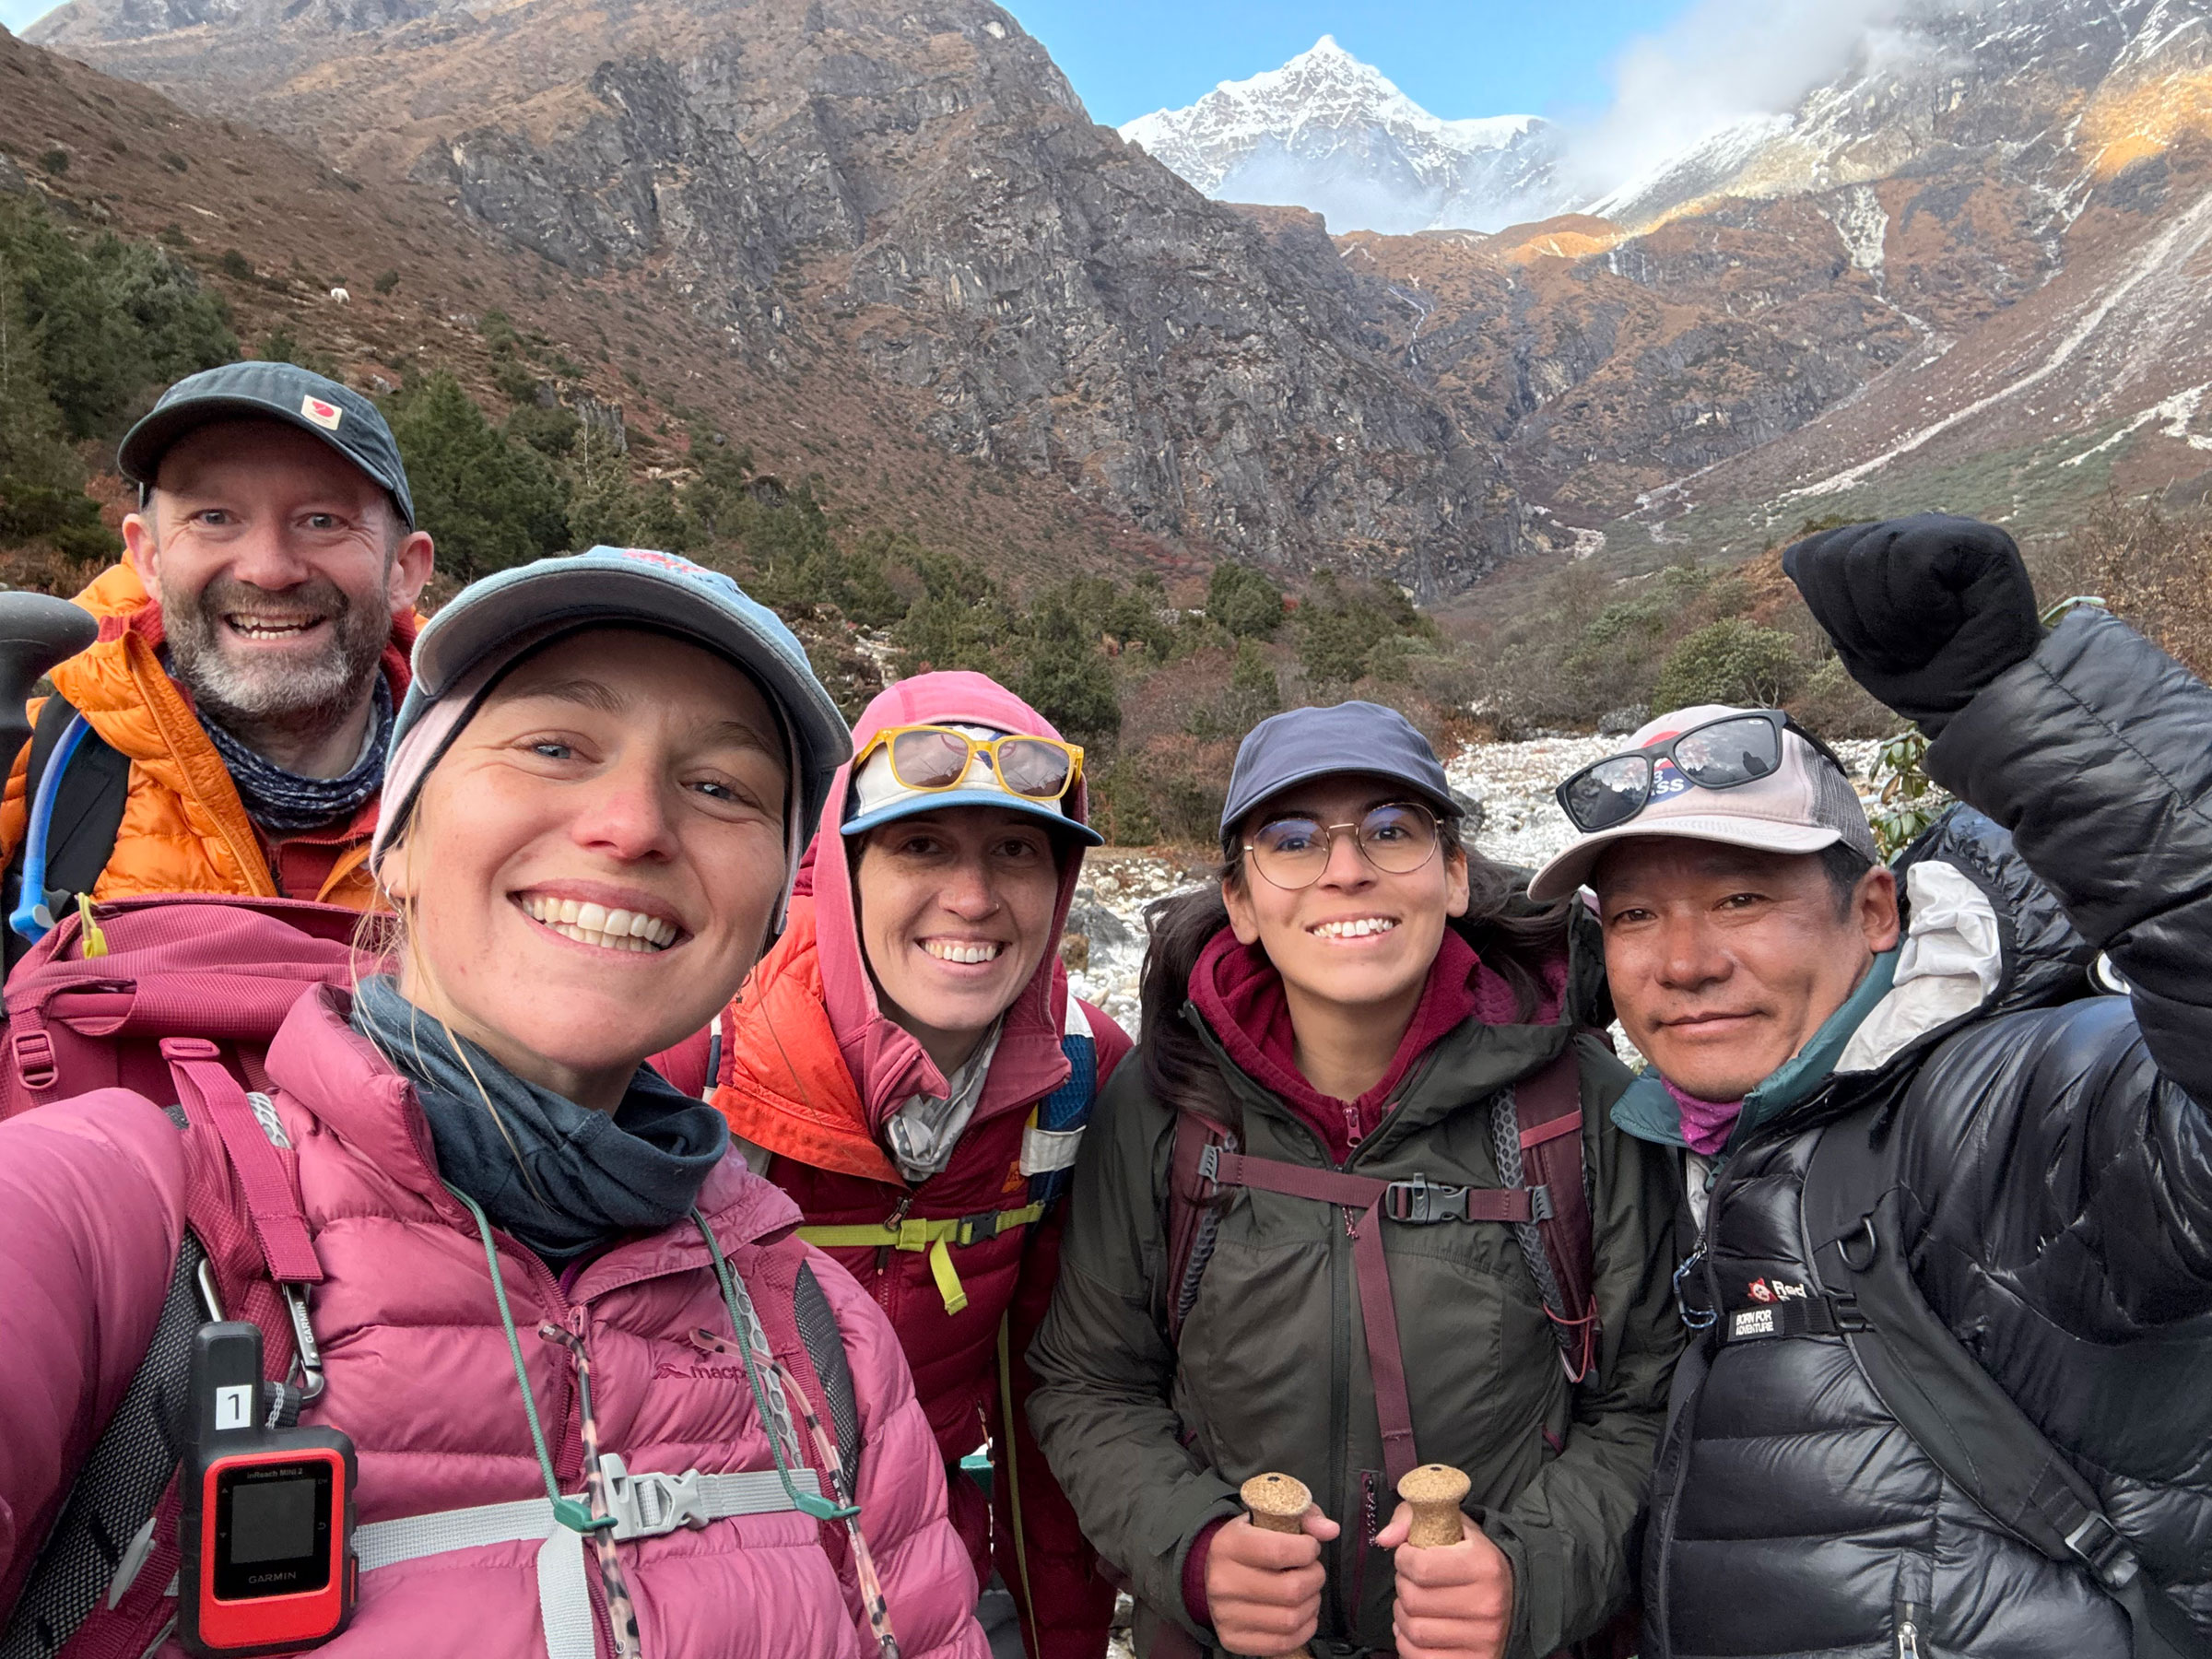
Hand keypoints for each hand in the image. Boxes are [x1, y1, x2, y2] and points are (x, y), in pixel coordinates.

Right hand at [1204, 1507, 1339, 1656]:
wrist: (1215, 1573)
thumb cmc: (1251, 1543)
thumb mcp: (1270, 1519)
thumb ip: (1304, 1517)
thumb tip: (1331, 1529)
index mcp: (1228, 1545)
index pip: (1279, 1551)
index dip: (1308, 1550)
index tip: (1310, 1547)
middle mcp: (1222, 1581)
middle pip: (1291, 1589)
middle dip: (1314, 1578)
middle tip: (1312, 1571)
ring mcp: (1225, 1614)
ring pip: (1290, 1619)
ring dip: (1312, 1605)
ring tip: (1308, 1592)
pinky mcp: (1233, 1639)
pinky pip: (1283, 1643)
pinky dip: (1303, 1630)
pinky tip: (1301, 1614)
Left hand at [1376, 1502, 1512, 1658]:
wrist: (1512, 1596)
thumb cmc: (1473, 1558)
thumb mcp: (1452, 1525)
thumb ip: (1413, 1518)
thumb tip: (1385, 1538)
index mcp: (1484, 1566)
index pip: (1421, 1567)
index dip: (1404, 1559)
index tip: (1409, 1555)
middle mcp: (1487, 1605)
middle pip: (1414, 1600)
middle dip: (1402, 1586)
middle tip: (1411, 1580)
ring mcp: (1482, 1639)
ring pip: (1414, 1630)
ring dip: (1403, 1615)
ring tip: (1414, 1604)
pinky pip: (1418, 1657)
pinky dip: (1407, 1643)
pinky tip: (1417, 1628)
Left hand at [1782, 513, 2042, 735]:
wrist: (1977, 710)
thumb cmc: (1923, 679)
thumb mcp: (1856, 640)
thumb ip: (1829, 595)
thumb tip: (1795, 555)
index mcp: (1875, 551)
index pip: (1812, 557)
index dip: (1833, 614)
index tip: (1874, 644)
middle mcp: (1909, 531)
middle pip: (1834, 558)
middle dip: (1858, 624)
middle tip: (1905, 647)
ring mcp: (1946, 531)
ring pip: (1870, 559)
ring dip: (1892, 625)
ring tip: (1929, 639)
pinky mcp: (1982, 541)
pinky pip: (1913, 561)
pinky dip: (1923, 609)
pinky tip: (1952, 622)